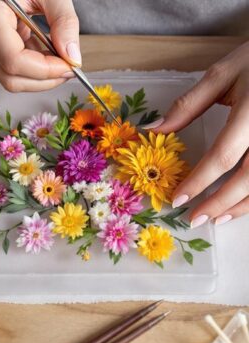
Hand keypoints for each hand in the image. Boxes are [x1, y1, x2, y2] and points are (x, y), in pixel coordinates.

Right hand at [0, 0, 79, 91]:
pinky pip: (10, 72)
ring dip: (40, 78)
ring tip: (59, 61)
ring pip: (10, 80)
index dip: (45, 71)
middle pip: (11, 79)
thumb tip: (72, 57)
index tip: (69, 66)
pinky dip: (33, 70)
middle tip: (68, 69)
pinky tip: (45, 55)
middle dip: (45, 80)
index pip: (14, 61)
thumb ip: (64, 22)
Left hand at [144, 41, 248, 227]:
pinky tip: (241, 205)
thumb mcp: (220, 75)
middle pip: (248, 178)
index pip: (223, 155)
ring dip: (241, 206)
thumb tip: (152, 130)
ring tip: (217, 219)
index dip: (200, 181)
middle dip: (220, 203)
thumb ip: (187, 105)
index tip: (178, 199)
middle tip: (195, 219)